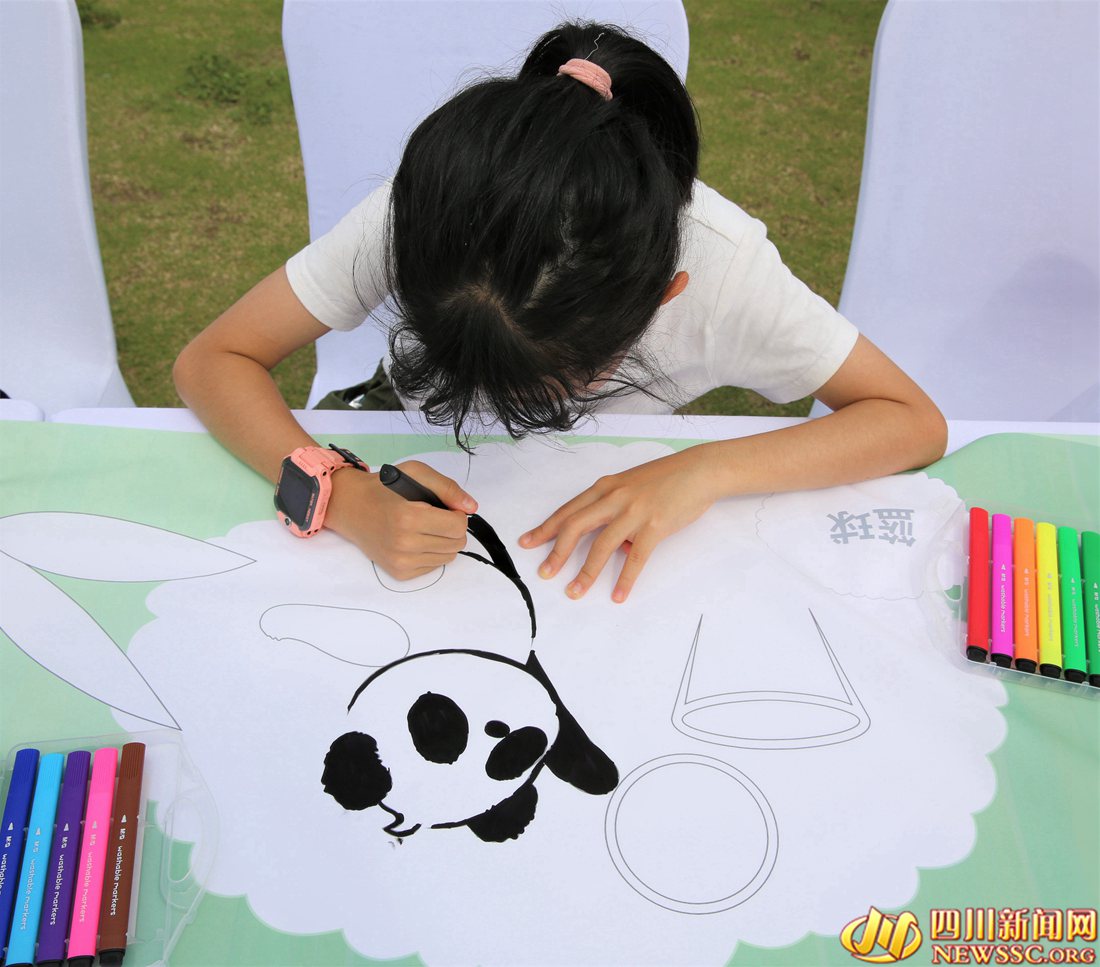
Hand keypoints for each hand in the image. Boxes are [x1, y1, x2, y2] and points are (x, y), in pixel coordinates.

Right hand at [326, 460, 475, 579]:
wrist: (351, 508)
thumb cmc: (384, 488)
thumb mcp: (415, 473)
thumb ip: (447, 488)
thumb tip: (471, 507)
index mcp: (409, 517)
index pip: (458, 525)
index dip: (457, 514)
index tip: (445, 507)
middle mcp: (405, 543)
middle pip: (456, 543)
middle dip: (452, 528)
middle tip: (435, 517)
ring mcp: (401, 561)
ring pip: (448, 557)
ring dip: (443, 541)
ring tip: (425, 528)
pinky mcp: (399, 573)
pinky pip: (434, 566)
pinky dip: (431, 553)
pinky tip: (416, 540)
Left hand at [519, 448, 718, 602]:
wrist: (699, 470)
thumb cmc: (666, 479)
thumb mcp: (631, 487)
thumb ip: (615, 511)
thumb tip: (614, 546)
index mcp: (605, 487)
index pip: (568, 510)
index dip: (546, 528)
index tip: (527, 543)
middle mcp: (614, 497)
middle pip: (575, 527)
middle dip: (556, 552)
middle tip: (544, 573)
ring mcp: (634, 512)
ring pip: (601, 546)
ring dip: (586, 572)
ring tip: (575, 592)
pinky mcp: (655, 526)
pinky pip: (636, 557)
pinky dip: (625, 578)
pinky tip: (618, 595)